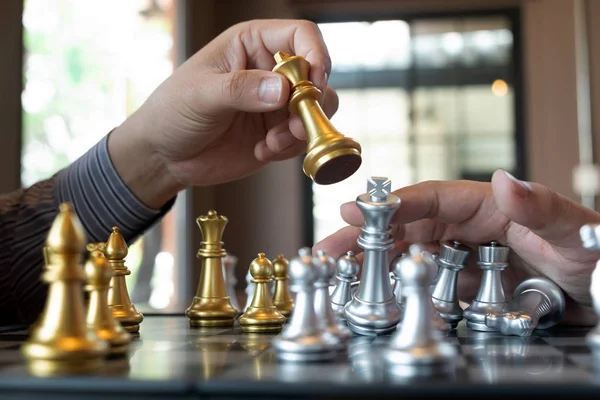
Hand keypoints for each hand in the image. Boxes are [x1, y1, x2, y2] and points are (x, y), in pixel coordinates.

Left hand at [108, 19, 337, 207]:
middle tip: (295, 125)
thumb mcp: (201, 95)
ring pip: (316, 109)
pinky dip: (290, 147)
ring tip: (273, 143)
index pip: (300, 35)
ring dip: (302, 129)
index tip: (314, 84)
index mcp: (251, 44)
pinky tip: (262, 151)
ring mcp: (275, 103)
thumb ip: (240, 89)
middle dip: (312, 102)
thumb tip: (282, 89)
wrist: (164, 156)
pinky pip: (302, 137)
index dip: (316, 55)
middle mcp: (269, 70)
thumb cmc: (172, 112)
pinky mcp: (276, 132)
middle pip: (316, 75)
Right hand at [314, 169, 599, 325]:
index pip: (432, 199)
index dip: (392, 204)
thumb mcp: (573, 228)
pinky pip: (430, 283)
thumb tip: (504, 181)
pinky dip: (402, 287)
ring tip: (341, 273)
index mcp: (488, 205)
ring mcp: (467, 256)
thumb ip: (541, 206)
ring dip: (375, 263)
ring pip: (412, 255)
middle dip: (366, 236)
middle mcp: (470, 228)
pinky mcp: (470, 283)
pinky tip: (378, 294)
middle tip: (329, 248)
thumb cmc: (595, 249)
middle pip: (408, 228)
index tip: (357, 210)